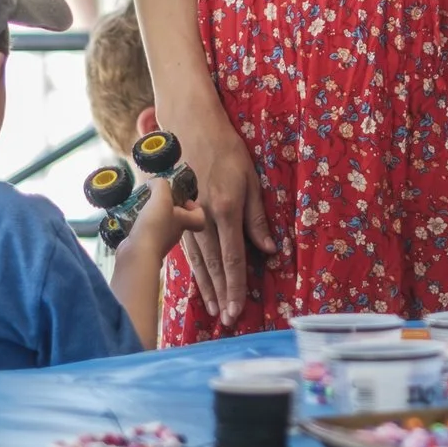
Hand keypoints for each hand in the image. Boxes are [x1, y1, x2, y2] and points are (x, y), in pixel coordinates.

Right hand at [132, 174, 206, 253]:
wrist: (137, 253)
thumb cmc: (154, 225)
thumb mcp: (160, 198)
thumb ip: (161, 185)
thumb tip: (155, 182)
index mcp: (184, 222)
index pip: (200, 218)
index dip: (196, 208)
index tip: (184, 199)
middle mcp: (175, 233)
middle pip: (179, 219)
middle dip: (170, 207)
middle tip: (157, 198)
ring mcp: (160, 241)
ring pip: (162, 225)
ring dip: (154, 215)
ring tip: (142, 205)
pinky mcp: (146, 245)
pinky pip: (147, 232)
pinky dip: (142, 224)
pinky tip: (132, 217)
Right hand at [171, 106, 273, 327]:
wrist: (190, 125)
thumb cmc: (226, 148)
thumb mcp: (250, 179)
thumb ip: (258, 218)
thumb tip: (269, 250)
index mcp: (225, 210)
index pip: (233, 259)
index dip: (236, 287)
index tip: (238, 309)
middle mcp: (204, 218)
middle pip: (215, 266)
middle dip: (222, 295)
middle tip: (228, 320)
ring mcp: (187, 216)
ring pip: (199, 261)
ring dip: (207, 287)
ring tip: (214, 309)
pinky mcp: (178, 213)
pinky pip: (188, 248)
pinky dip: (195, 269)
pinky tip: (200, 282)